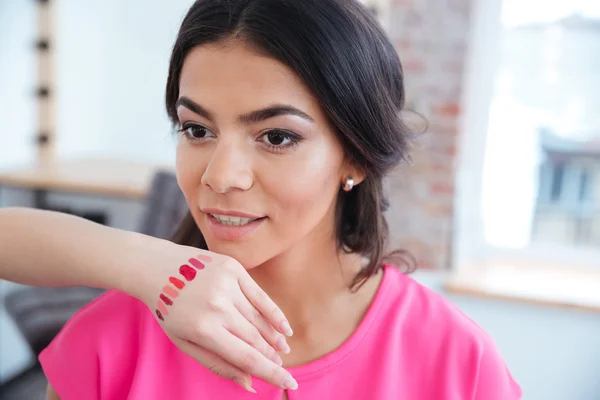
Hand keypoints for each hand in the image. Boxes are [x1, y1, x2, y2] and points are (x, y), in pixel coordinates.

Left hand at [124, 236, 296, 391]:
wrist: (155, 268)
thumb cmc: (170, 310)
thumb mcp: (185, 342)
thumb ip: (218, 364)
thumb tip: (249, 384)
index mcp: (203, 329)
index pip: (246, 357)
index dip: (271, 373)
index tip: (289, 383)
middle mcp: (217, 306)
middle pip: (255, 339)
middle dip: (272, 356)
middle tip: (282, 366)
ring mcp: (226, 285)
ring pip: (259, 318)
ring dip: (274, 337)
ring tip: (282, 349)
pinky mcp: (233, 268)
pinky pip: (260, 295)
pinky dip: (274, 313)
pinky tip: (284, 327)